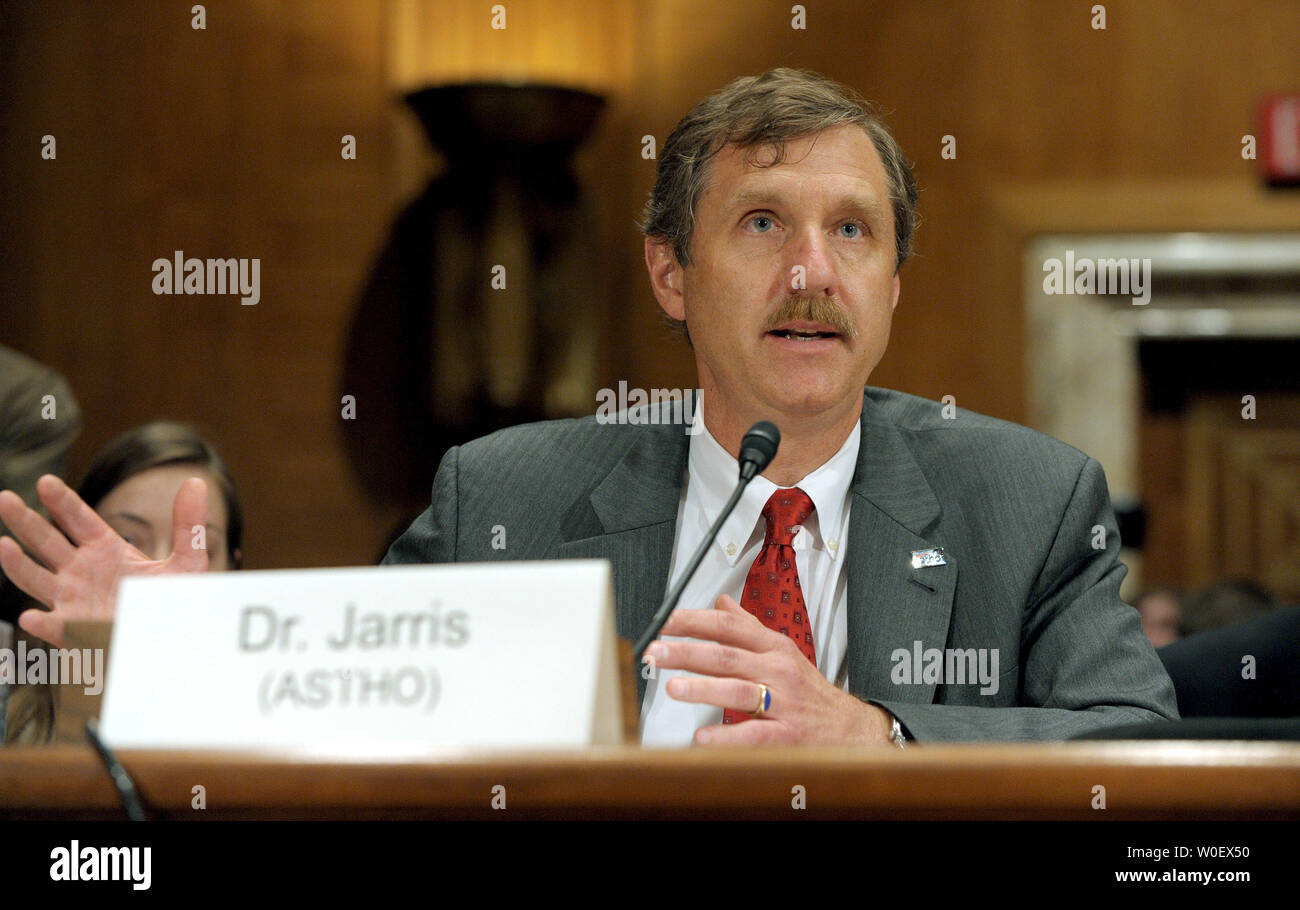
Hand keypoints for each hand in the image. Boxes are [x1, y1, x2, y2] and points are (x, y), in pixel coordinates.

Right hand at [0, 473, 209, 645]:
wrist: (173, 638)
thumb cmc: (174, 600)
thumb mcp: (186, 561)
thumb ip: (188, 525)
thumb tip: (197, 482)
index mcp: (105, 548)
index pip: (78, 518)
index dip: (62, 501)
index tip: (45, 481)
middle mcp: (81, 570)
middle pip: (47, 541)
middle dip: (25, 521)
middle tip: (5, 498)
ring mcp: (74, 599)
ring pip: (37, 579)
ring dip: (18, 564)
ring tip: (2, 545)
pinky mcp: (77, 631)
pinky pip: (55, 627)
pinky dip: (43, 623)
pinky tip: (30, 616)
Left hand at [644, 594, 893, 745]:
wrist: (850, 729)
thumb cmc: (810, 692)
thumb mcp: (782, 652)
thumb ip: (749, 628)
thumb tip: (721, 603)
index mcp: (774, 648)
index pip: (730, 627)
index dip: (696, 622)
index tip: (667, 623)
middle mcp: (778, 670)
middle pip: (727, 655)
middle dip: (687, 652)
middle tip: (657, 652)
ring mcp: (783, 702)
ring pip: (739, 690)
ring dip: (703, 688)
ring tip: (673, 687)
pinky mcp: (787, 734)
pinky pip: (754, 733)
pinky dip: (727, 736)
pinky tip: (702, 737)